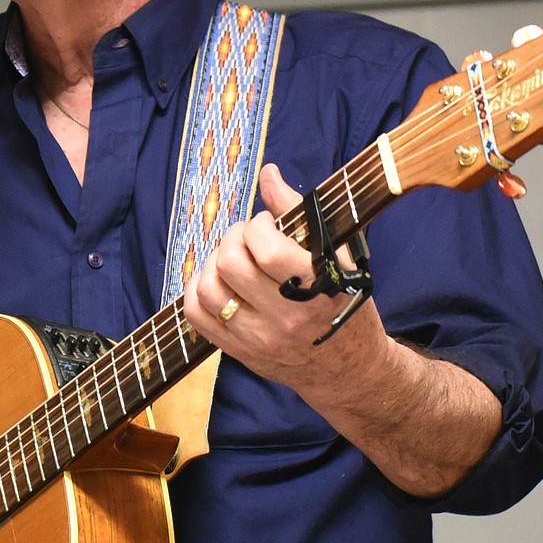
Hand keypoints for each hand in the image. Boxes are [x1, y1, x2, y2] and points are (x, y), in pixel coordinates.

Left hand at [184, 163, 384, 389]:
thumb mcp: (338, 256)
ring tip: (233, 259)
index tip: (267, 225)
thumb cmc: (344, 302)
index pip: (267, 249)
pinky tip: (216, 280)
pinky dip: (196, 289)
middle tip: (248, 239)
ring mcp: (258, 338)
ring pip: (208, 288)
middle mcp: (286, 317)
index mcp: (318, 289)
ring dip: (213, 262)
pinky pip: (195, 315)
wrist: (347, 369)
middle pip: (230, 264)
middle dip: (233, 238)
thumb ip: (300, 213)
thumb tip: (268, 174)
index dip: (258, 226)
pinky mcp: (238, 352)